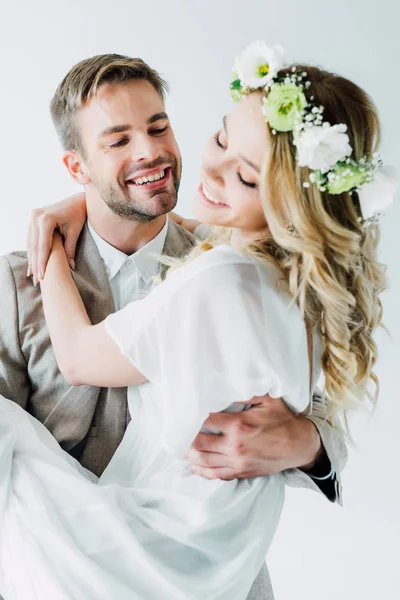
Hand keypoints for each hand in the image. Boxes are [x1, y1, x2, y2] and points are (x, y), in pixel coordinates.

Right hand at [27, 193, 86, 283]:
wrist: (76, 201)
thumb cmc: (78, 215)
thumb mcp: (74, 232)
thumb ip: (70, 249)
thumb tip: (70, 267)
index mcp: (46, 219)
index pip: (43, 246)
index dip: (43, 262)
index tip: (43, 277)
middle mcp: (36, 217)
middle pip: (35, 246)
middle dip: (36, 264)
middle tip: (37, 281)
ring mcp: (32, 217)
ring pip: (31, 243)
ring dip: (32, 259)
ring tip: (33, 275)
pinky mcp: (32, 219)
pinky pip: (31, 238)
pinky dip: (32, 251)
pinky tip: (32, 263)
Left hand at [187, 395, 321, 479]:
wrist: (299, 446)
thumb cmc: (284, 420)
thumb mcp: (269, 399)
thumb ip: (248, 391)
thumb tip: (230, 382)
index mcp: (239, 425)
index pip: (206, 421)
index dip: (192, 416)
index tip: (184, 412)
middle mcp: (235, 446)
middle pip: (199, 443)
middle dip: (185, 438)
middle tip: (176, 431)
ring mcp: (237, 461)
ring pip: (204, 461)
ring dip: (189, 455)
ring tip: (179, 448)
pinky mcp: (241, 472)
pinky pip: (216, 474)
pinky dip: (202, 471)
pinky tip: (194, 465)